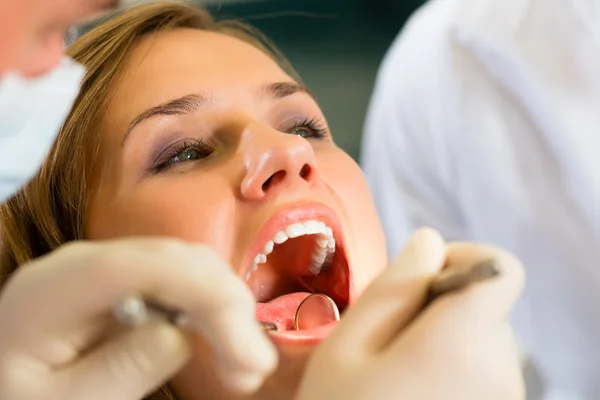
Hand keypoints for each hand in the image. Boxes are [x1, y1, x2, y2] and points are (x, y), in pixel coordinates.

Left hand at [0, 238, 276, 399]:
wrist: (8, 384)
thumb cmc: (25, 398)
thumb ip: (118, 371)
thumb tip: (179, 334)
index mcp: (52, 288)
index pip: (132, 266)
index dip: (198, 290)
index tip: (244, 345)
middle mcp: (86, 261)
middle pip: (173, 260)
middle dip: (226, 307)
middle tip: (254, 370)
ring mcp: (111, 266)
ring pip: (189, 266)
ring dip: (228, 311)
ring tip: (247, 368)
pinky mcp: (132, 280)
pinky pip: (185, 281)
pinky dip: (215, 313)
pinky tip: (228, 347)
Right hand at [297, 228, 524, 399]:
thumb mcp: (349, 348)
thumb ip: (393, 287)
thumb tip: (429, 242)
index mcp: (465, 341)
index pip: (500, 269)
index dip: (460, 259)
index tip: (418, 282)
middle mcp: (502, 372)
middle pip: (483, 307)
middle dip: (437, 308)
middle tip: (384, 344)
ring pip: (480, 342)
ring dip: (440, 343)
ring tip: (392, 378)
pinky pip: (481, 376)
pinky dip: (450, 372)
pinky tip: (409, 397)